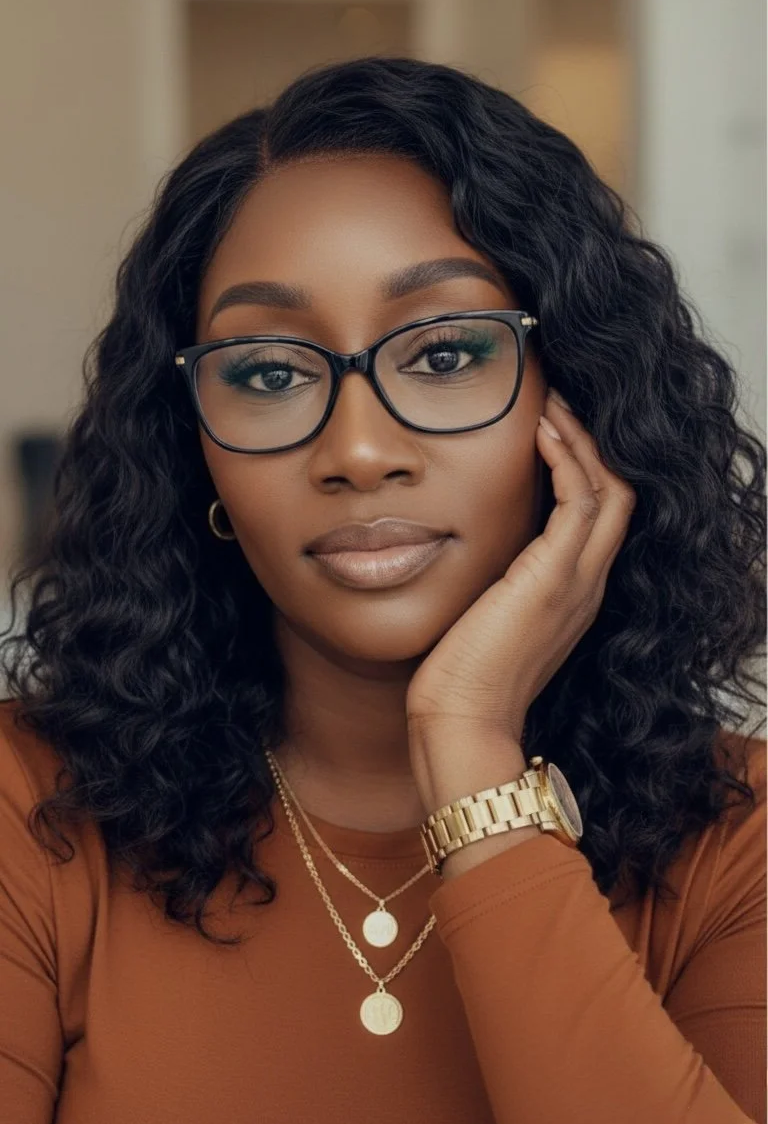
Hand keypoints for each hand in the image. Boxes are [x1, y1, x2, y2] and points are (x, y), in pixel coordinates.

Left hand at [406, 391, 636, 750]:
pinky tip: (540, 434)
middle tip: (557, 402)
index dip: (584, 467)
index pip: (599, 514)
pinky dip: (568, 460)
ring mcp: (578, 580)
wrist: (462, 721)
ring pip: (610, 488)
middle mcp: (587, 584)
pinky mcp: (556, 577)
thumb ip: (489, 578)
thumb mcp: (483, 614)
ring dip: (582, 440)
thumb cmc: (459, 677)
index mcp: (572, 593)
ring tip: (551, 404)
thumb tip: (456, 539)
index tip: (549, 429)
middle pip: (619, 493)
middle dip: (592, 443)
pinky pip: (582, 500)